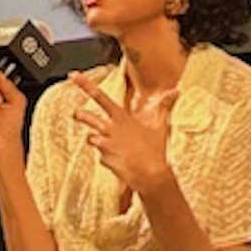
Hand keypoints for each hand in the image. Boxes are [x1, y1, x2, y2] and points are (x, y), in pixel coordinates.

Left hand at [71, 72, 176, 193]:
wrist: (152, 175)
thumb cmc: (157, 150)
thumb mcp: (161, 126)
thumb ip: (165, 106)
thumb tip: (176, 91)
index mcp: (122, 118)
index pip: (101, 97)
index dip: (85, 85)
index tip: (73, 75)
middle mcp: (111, 129)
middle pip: (86, 116)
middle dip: (79, 115)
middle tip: (77, 114)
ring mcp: (106, 144)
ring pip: (91, 138)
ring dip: (97, 141)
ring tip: (113, 147)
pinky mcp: (104, 158)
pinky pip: (101, 157)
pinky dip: (108, 159)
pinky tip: (121, 162)